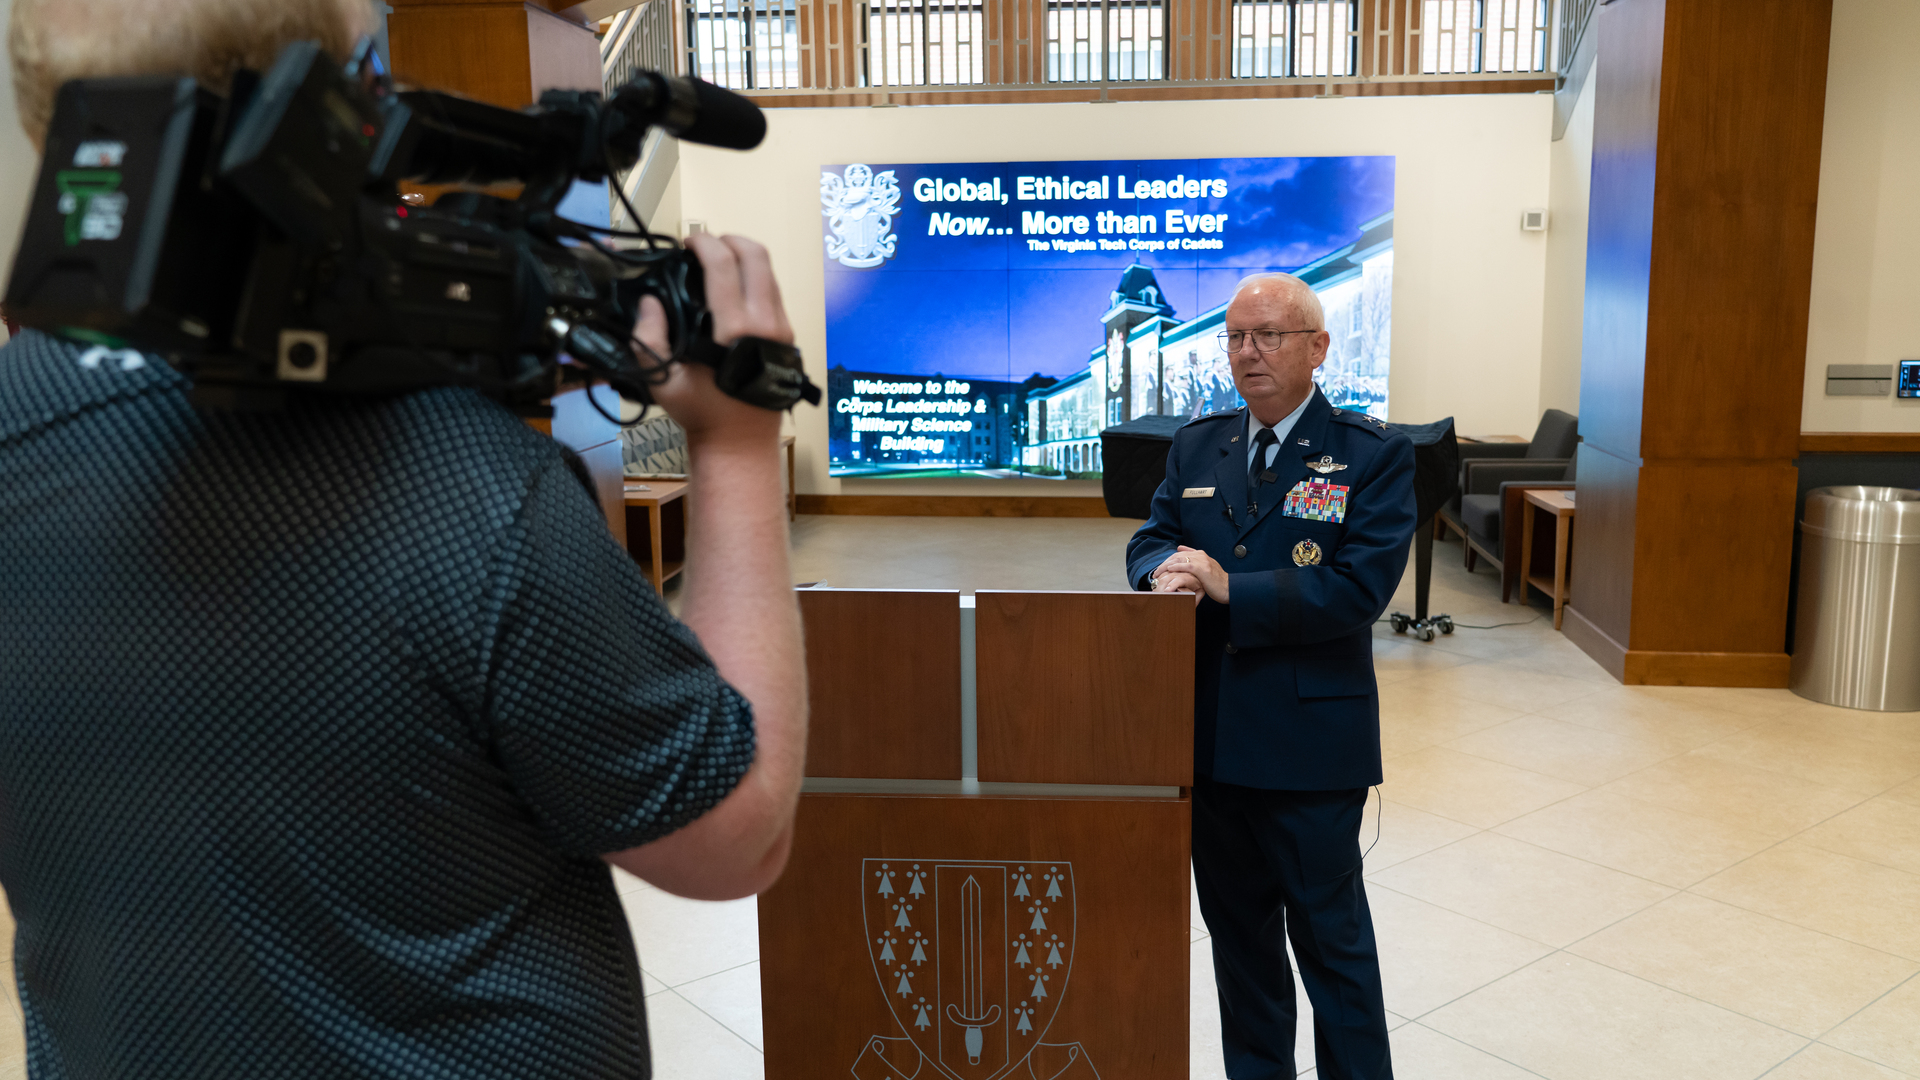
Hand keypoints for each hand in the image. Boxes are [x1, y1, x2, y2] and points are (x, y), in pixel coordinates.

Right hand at [632, 233, 792, 446]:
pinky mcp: (788, 335)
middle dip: (728, 240)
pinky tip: (733, 290)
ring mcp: (781, 328)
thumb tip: (649, 302)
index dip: (703, 242)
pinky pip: (774, 292)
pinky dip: (755, 279)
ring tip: (718, 265)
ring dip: (744, 258)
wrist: (741, 441)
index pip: (724, 263)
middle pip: (756, 255)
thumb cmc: (702, 412)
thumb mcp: (661, 379)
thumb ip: (647, 337)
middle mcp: (765, 322)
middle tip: (704, 247)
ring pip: (769, 271)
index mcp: (734, 329)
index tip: (687, 244)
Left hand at [1154, 546, 1228, 603]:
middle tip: (1155, 572)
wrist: (1229, 588)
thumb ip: (1195, 561)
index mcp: (1201, 554)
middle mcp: (1201, 555)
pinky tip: (1169, 570)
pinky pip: (1186, 566)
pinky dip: (1176, 567)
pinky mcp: (1203, 569)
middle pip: (1177, 556)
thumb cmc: (1216, 582)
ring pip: (1179, 560)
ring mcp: (1202, 561)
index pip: (1180, 554)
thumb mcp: (1205, 569)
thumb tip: (1180, 550)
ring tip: (1158, 573)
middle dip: (1164, 563)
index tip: (1160, 567)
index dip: (1168, 560)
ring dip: (1166, 566)